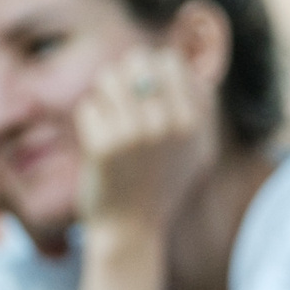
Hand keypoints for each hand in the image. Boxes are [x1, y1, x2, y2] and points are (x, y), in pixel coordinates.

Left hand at [75, 47, 207, 230]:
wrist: (133, 229)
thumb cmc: (163, 186)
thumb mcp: (197, 150)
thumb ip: (200, 108)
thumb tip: (189, 68)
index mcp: (194, 122)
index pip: (169, 60)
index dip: (153, 70)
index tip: (148, 95)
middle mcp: (168, 125)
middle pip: (136, 62)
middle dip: (125, 77)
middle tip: (123, 104)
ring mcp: (136, 134)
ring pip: (108, 78)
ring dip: (105, 97)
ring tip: (112, 122)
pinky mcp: (104, 145)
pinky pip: (89, 108)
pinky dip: (90, 123)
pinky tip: (101, 147)